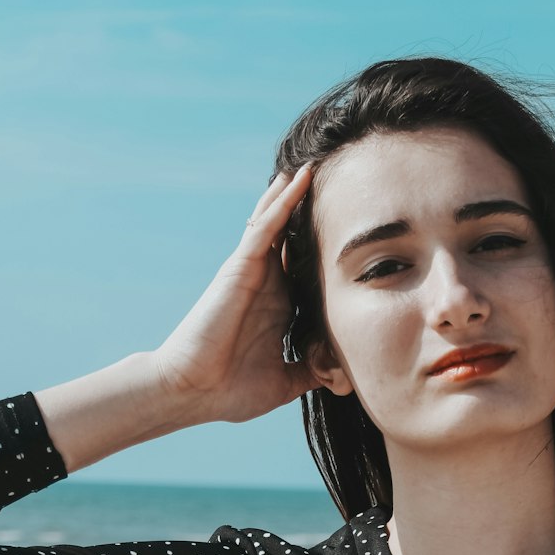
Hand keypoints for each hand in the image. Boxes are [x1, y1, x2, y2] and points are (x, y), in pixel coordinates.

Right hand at [154, 166, 320, 425]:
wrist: (195, 392)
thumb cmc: (231, 390)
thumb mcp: (286, 382)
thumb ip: (313, 373)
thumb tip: (344, 376)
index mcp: (280, 307)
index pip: (308, 269)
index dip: (328, 247)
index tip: (359, 229)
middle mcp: (268, 284)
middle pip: (296, 237)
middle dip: (314, 210)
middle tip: (343, 178)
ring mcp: (253, 272)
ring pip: (279, 222)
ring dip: (297, 193)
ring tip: (319, 161)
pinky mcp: (240, 267)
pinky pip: (265, 228)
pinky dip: (282, 203)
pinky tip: (299, 179)